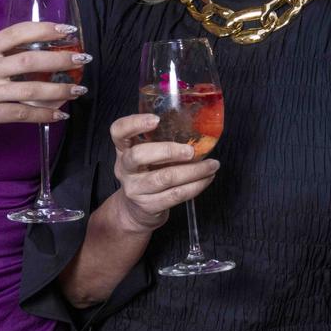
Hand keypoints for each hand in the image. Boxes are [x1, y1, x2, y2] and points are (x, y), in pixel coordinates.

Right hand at [0, 21, 89, 143]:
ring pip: (31, 90)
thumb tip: (49, 50)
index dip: (45, 29)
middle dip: (60, 59)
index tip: (68, 31)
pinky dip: (45, 114)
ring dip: (59, 90)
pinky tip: (61, 113)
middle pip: (29, 61)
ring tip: (78, 89)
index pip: (18, 32)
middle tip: (82, 59)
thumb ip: (7, 54)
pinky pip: (24, 114)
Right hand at [110, 113, 219, 233]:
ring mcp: (135, 189)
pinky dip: (195, 186)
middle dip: (168, 151)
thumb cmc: (146, 174)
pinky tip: (206, 178)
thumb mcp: (145, 156)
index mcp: (123, 149)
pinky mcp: (149, 206)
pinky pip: (175, 195)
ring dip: (193, 171)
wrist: (135, 211)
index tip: (156, 119)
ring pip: (164, 178)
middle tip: (191, 150)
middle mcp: (125, 168)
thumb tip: (196, 127)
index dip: (134, 123)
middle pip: (138, 156)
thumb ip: (159, 141)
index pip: (118, 131)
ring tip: (212, 165)